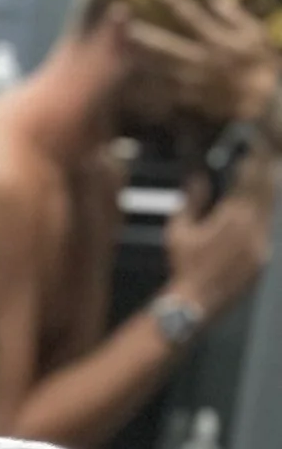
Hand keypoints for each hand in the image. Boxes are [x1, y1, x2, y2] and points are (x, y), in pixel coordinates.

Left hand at [126, 0, 281, 131]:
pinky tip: (129, 85)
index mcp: (217, 40)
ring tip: (120, 55)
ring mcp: (194, 81)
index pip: (192, 16)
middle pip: (167, 46)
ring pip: (161, 71)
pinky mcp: (190, 99)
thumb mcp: (255, 33)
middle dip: (146, 36)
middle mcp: (201, 59)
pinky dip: (148, 89)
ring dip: (141, 63)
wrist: (264, 101)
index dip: (175, 1)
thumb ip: (234, 15)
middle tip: (124, 27)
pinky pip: (165, 93)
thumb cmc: (261, 63)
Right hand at [167, 141, 276, 320]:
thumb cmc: (183, 266)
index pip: (250, 177)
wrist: (195, 305)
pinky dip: (263, 216)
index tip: (254, 142)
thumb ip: (191, 201)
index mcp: (233, 216)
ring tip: (264, 177)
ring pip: (271, 209)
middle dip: (266, 170)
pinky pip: (267, 230)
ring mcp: (261, 244)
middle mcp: (253, 227)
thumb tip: (197, 175)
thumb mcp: (178, 231)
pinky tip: (256, 212)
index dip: (255, 157)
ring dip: (267, 192)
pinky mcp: (263, 258)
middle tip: (265, 154)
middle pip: (267, 189)